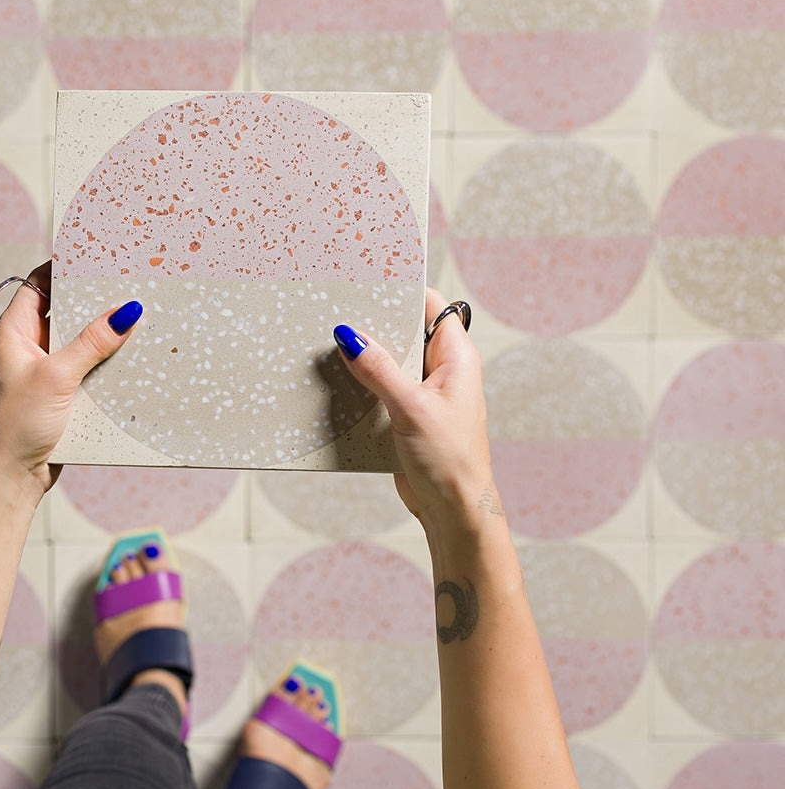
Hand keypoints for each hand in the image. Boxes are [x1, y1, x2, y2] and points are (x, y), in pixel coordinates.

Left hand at [0, 261, 140, 494]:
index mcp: (15, 332)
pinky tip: (132, 357)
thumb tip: (125, 311)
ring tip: (138, 317)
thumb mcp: (57, 377)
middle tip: (129, 284)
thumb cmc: (16, 425)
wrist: (9, 478)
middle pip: (66, 310)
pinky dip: (107, 362)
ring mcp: (47, 370)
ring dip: (105, 334)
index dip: (65, 267)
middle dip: (95, 300)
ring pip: (81, 340)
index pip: (40, 283)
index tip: (98, 255)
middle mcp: (29, 346)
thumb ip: (91, 343)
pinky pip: (89, 367)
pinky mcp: (63, 393)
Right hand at [334, 288, 498, 533]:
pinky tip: (339, 381)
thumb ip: (379, 370)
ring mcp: (425, 392)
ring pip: (391, 360)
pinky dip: (363, 383)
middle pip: (406, 330)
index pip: (431, 306)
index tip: (370, 279)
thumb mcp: (410, 408)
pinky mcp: (408, 414)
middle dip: (375, 322)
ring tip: (331, 343)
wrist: (452, 510)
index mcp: (456, 358)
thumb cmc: (448, 460)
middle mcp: (442, 370)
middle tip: (340, 309)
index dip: (403, 290)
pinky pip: (383, 387)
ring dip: (366, 356)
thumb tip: (350, 336)